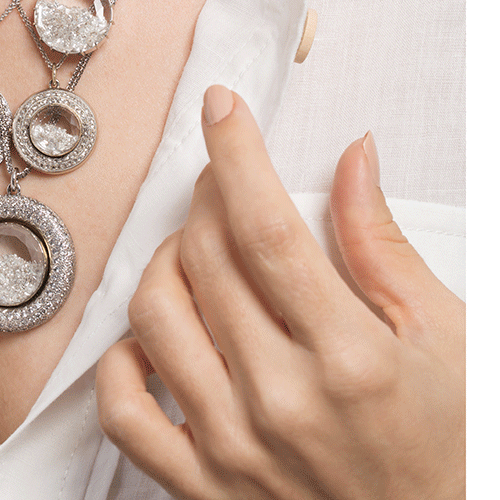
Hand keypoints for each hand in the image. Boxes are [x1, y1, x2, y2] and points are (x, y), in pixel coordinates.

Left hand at [96, 86, 463, 498]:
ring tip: (200, 253)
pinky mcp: (201, 486)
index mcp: (350, 357)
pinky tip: (158, 336)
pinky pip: (122, 410)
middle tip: (226, 184)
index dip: (235, 152)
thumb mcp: (445, 339)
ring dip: (166, 259)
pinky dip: (122, 358)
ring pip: (154, 313)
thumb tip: (353, 156)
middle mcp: (282, 401)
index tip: (221, 108)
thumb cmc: (449, 446)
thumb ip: (384, 243)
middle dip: (207, 194)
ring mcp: (234, 447)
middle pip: (205, 256)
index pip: (265, 226)